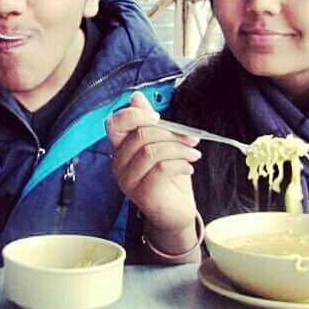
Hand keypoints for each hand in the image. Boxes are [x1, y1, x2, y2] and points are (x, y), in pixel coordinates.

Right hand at [105, 92, 201, 255]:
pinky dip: (180, 164)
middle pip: (140, 136)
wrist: (176, 212)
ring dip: (179, 149)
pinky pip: (160, 169)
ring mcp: (127, 180)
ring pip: (151, 152)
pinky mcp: (142, 194)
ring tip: (194, 154)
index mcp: (120, 148)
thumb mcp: (161, 144)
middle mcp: (118, 163)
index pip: (114, 124)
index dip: (134, 115)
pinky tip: (189, 168)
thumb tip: (136, 96)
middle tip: (192, 138)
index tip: (158, 117)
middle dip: (171, 133)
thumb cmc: (168, 176)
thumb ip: (149, 123)